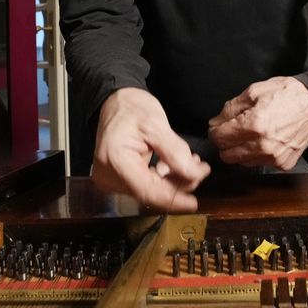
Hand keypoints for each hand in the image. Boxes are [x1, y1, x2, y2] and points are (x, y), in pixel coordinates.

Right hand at [93, 87, 209, 210]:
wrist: (115, 103)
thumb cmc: (130, 109)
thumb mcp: (156, 124)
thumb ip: (176, 151)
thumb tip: (194, 175)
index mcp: (115, 160)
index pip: (148, 191)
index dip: (174, 199)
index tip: (194, 203)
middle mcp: (108, 175)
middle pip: (150, 193)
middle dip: (178, 185)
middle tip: (199, 170)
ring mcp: (110, 179)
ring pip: (150, 191)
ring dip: (172, 181)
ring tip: (189, 163)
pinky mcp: (117, 180)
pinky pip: (144, 186)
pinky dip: (162, 179)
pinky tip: (174, 167)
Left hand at [208, 77, 307, 170]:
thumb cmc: (288, 94)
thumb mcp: (255, 91)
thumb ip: (231, 108)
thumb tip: (215, 122)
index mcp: (254, 124)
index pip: (219, 138)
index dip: (215, 131)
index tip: (218, 126)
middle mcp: (263, 145)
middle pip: (226, 155)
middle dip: (225, 142)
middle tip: (232, 130)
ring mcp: (274, 157)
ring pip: (241, 162)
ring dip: (240, 150)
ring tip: (250, 134)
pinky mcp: (283, 163)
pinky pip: (259, 164)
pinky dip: (257, 154)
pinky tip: (264, 140)